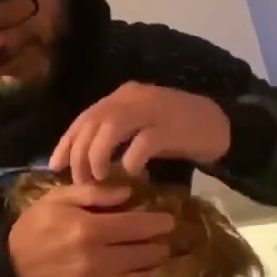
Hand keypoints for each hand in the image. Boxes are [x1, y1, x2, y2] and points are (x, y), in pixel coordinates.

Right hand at [8, 184, 172, 276]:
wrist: (5, 270)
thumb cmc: (34, 229)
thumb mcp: (57, 199)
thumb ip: (94, 192)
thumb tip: (129, 191)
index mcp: (90, 230)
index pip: (139, 226)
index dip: (159, 223)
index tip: (168, 221)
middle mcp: (96, 261)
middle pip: (145, 255)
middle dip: (159, 248)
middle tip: (164, 242)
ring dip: (152, 271)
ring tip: (156, 263)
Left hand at [48, 82, 230, 183]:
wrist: (220, 124)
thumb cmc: (179, 129)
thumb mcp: (143, 124)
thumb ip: (117, 133)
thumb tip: (85, 160)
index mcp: (125, 95)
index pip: (85, 116)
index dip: (67, 142)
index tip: (55, 165)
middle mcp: (134, 98)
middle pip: (93, 123)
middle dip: (80, 154)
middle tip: (81, 181)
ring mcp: (152, 111)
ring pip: (110, 129)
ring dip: (98, 156)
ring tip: (100, 179)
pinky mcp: (169, 128)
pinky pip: (140, 145)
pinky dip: (130, 162)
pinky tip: (133, 175)